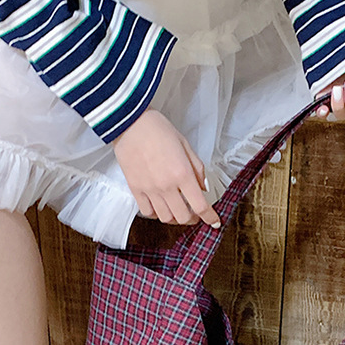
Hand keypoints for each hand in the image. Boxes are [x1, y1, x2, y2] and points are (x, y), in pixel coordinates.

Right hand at [113, 109, 220, 227]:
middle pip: (183, 217)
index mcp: (182, 174)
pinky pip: (147, 212)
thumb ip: (197, 169)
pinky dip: (156, 213)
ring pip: (166, 218)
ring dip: (175, 218)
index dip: (210, 218)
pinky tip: (160, 206)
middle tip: (194, 213)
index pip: (200, 206)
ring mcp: (150, 190)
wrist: (130, 122)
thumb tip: (203, 187)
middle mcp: (166, 186)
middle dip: (193, 219)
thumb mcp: (185, 145)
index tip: (214, 222)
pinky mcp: (135, 189)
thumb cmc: (157, 129)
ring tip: (177, 209)